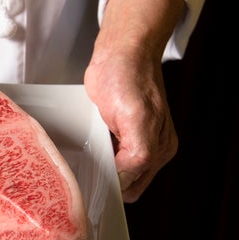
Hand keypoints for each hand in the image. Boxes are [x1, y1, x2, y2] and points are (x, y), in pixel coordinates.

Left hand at [84, 0, 182, 202]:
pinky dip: (93, 155)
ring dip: (97, 168)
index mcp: (158, 150)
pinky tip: (83, 150)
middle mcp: (148, 149)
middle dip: (104, 181)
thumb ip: (138, 154)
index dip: (112, 187)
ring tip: (80, 163)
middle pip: (123, 183)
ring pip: (111, 170)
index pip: (132, 186)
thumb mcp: (137, 120)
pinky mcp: (114, 130)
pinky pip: (103, 153)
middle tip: (80, 176)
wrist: (121, 51)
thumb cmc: (130, 77)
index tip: (89, 185)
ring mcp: (130, 140)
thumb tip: (125, 179)